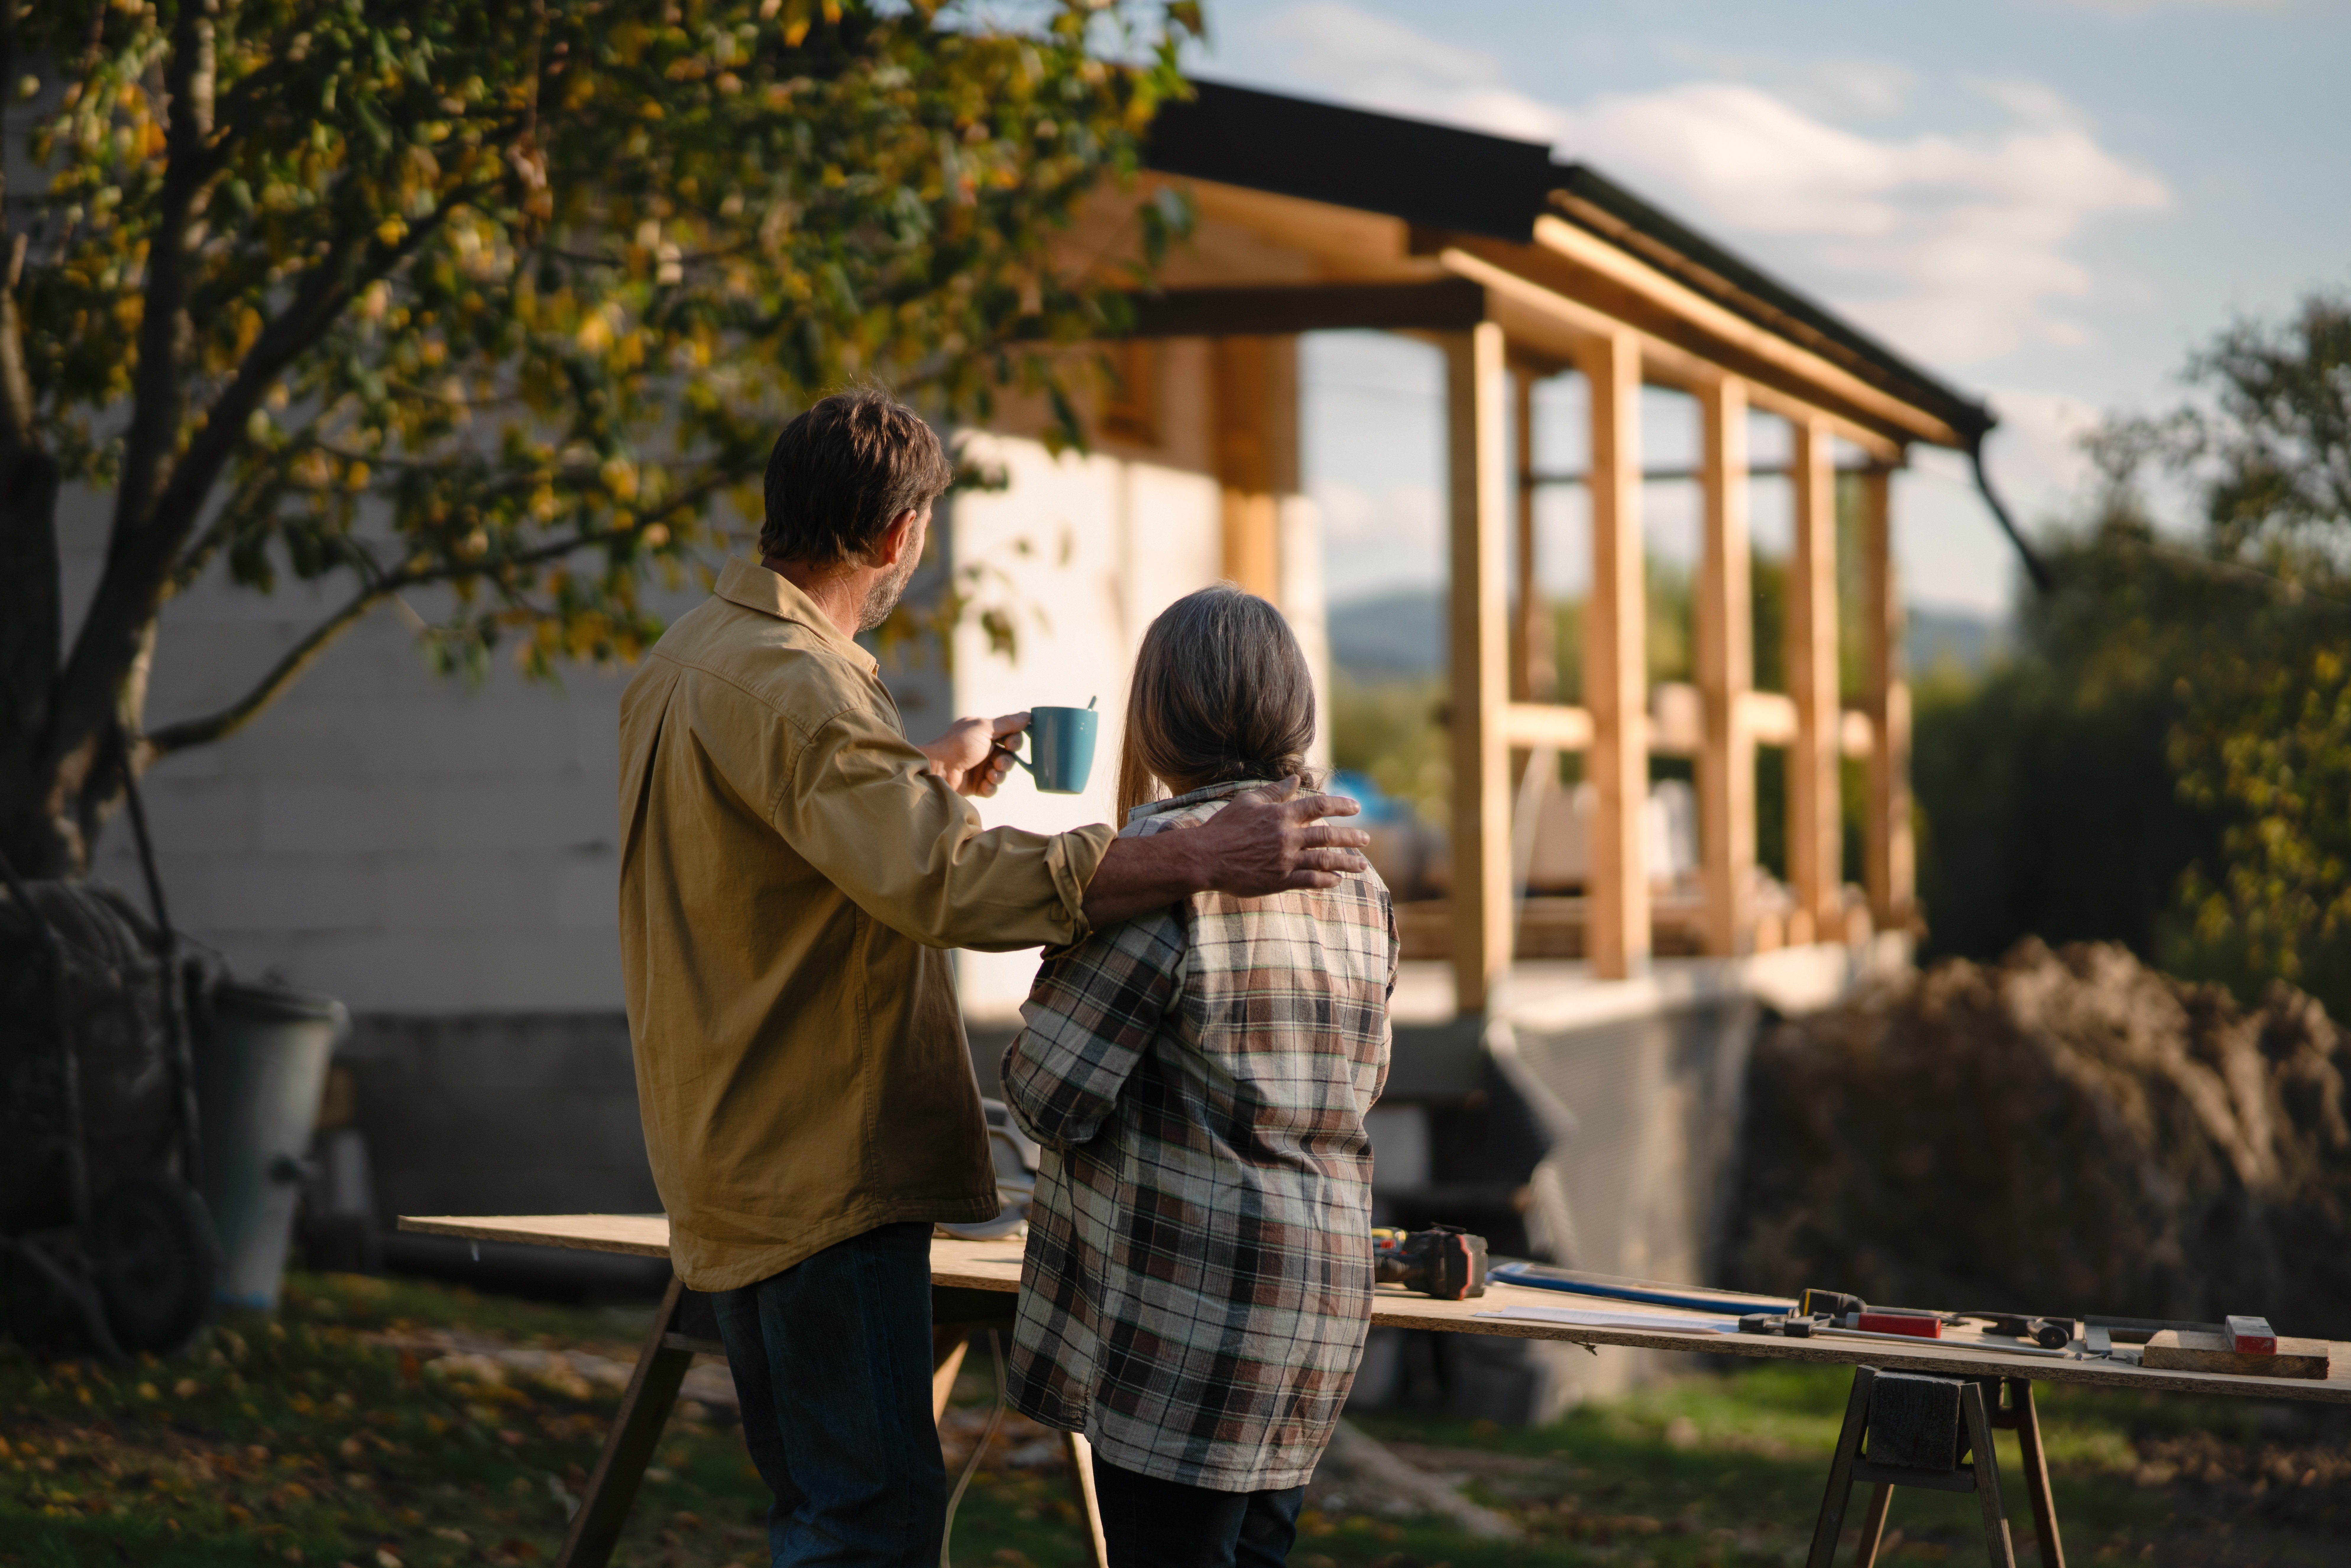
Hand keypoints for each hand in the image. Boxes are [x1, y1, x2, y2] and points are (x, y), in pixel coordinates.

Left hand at [919, 712, 1028, 796]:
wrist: (937, 769)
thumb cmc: (958, 745)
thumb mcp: (984, 729)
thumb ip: (1007, 723)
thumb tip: (1028, 715)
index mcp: (983, 734)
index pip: (1009, 737)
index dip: (1014, 741)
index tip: (1010, 744)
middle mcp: (982, 750)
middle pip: (1008, 757)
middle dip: (1006, 761)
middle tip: (998, 763)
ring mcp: (978, 768)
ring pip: (1002, 773)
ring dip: (999, 774)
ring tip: (989, 774)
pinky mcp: (975, 785)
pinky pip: (992, 788)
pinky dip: (990, 786)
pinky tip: (983, 784)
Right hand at [1188, 777, 1370, 895]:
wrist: (1204, 857)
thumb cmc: (1224, 827)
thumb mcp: (1248, 802)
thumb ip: (1274, 791)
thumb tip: (1295, 778)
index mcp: (1281, 815)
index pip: (1319, 806)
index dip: (1341, 805)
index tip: (1356, 807)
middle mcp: (1287, 837)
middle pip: (1328, 836)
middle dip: (1351, 838)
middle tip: (1366, 838)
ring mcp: (1284, 860)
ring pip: (1324, 860)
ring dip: (1347, 862)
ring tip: (1361, 865)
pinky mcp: (1279, 880)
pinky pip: (1310, 880)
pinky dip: (1326, 880)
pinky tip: (1337, 880)